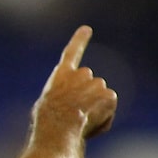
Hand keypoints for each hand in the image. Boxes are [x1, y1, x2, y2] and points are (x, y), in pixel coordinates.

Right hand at [33, 26, 117, 140]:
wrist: (58, 128)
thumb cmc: (47, 123)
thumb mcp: (48, 106)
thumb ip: (64, 98)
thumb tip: (78, 109)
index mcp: (61, 75)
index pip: (71, 53)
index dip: (79, 41)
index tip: (87, 29)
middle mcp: (81, 74)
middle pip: (90, 85)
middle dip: (87, 96)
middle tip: (75, 113)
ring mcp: (97, 83)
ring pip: (100, 98)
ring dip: (94, 109)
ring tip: (80, 122)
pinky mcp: (109, 95)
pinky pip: (108, 110)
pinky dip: (102, 119)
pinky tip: (89, 124)